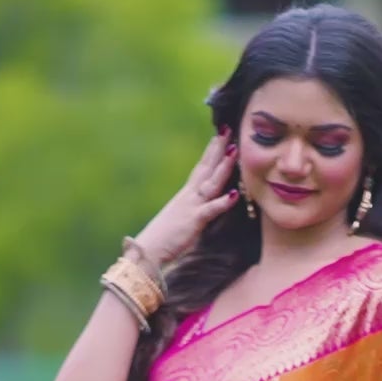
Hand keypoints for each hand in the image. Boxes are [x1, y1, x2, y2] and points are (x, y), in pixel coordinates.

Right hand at [133, 132, 239, 268]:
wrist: (147, 251)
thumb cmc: (163, 240)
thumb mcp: (181, 221)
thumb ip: (193, 211)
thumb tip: (202, 209)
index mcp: (186, 196)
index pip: (201, 169)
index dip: (211, 152)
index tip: (220, 136)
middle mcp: (188, 196)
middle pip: (206, 168)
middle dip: (217, 148)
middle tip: (228, 129)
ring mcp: (191, 207)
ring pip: (210, 183)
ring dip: (223, 167)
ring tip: (234, 150)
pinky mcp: (193, 221)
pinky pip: (210, 210)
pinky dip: (222, 202)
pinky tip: (234, 194)